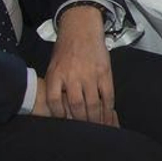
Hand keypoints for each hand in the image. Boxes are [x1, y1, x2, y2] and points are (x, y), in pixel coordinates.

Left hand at [43, 5, 116, 125]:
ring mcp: (90, 74)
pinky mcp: (105, 72)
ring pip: (93, 103)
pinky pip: (108, 95)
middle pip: (76, 105)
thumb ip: (56, 86)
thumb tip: (60, 109)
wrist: (81, 29)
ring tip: (97, 128)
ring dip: (96, 118)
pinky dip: (108, 108)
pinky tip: (108, 116)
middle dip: (80, 121)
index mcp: (56, 74)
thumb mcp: (53, 66)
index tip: (63, 121)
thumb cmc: (66, 50)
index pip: (55, 101)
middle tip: (83, 131)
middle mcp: (73, 75)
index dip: (58, 114)